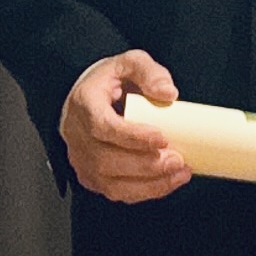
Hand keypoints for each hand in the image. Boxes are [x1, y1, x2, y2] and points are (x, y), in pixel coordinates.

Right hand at [63, 49, 189, 203]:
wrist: (88, 99)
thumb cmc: (109, 81)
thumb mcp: (129, 63)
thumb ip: (149, 72)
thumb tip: (169, 93)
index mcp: (84, 105)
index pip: (103, 127)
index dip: (132, 137)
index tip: (162, 137)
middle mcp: (77, 136)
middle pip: (106, 160)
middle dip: (146, 165)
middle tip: (177, 159)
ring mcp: (82, 160)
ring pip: (111, 183)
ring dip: (149, 183)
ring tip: (179, 173)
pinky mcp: (92, 177)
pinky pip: (116, 193)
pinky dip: (144, 192)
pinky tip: (168, 182)